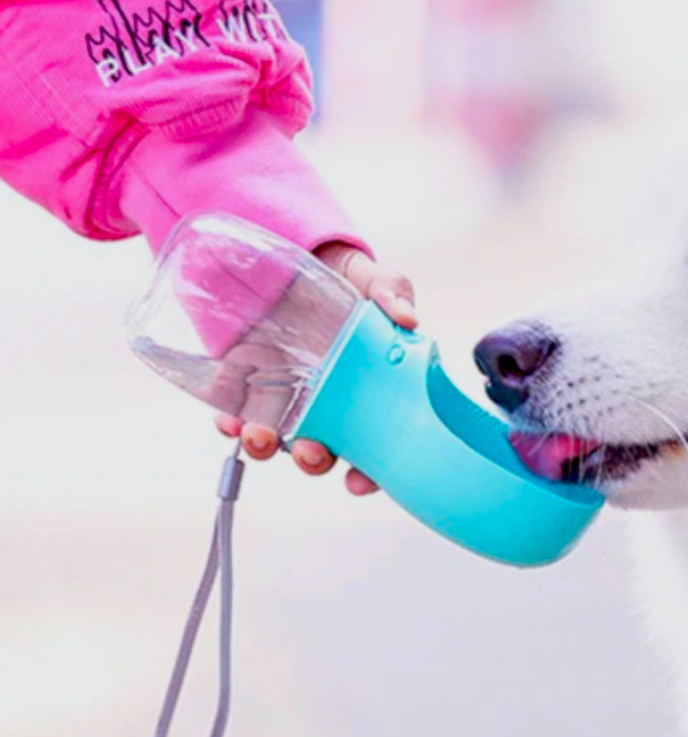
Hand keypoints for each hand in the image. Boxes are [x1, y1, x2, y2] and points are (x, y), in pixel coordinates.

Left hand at [216, 241, 416, 495]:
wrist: (293, 255)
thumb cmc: (344, 276)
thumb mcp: (374, 280)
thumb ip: (392, 293)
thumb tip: (408, 319)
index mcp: (366, 387)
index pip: (375, 440)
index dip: (370, 470)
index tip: (359, 481)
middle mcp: (326, 400)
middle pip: (324, 448)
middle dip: (315, 460)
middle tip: (312, 453)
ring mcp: (284, 393)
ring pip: (277, 438)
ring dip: (268, 447)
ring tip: (261, 437)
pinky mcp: (244, 382)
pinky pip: (235, 413)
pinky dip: (230, 424)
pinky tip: (230, 422)